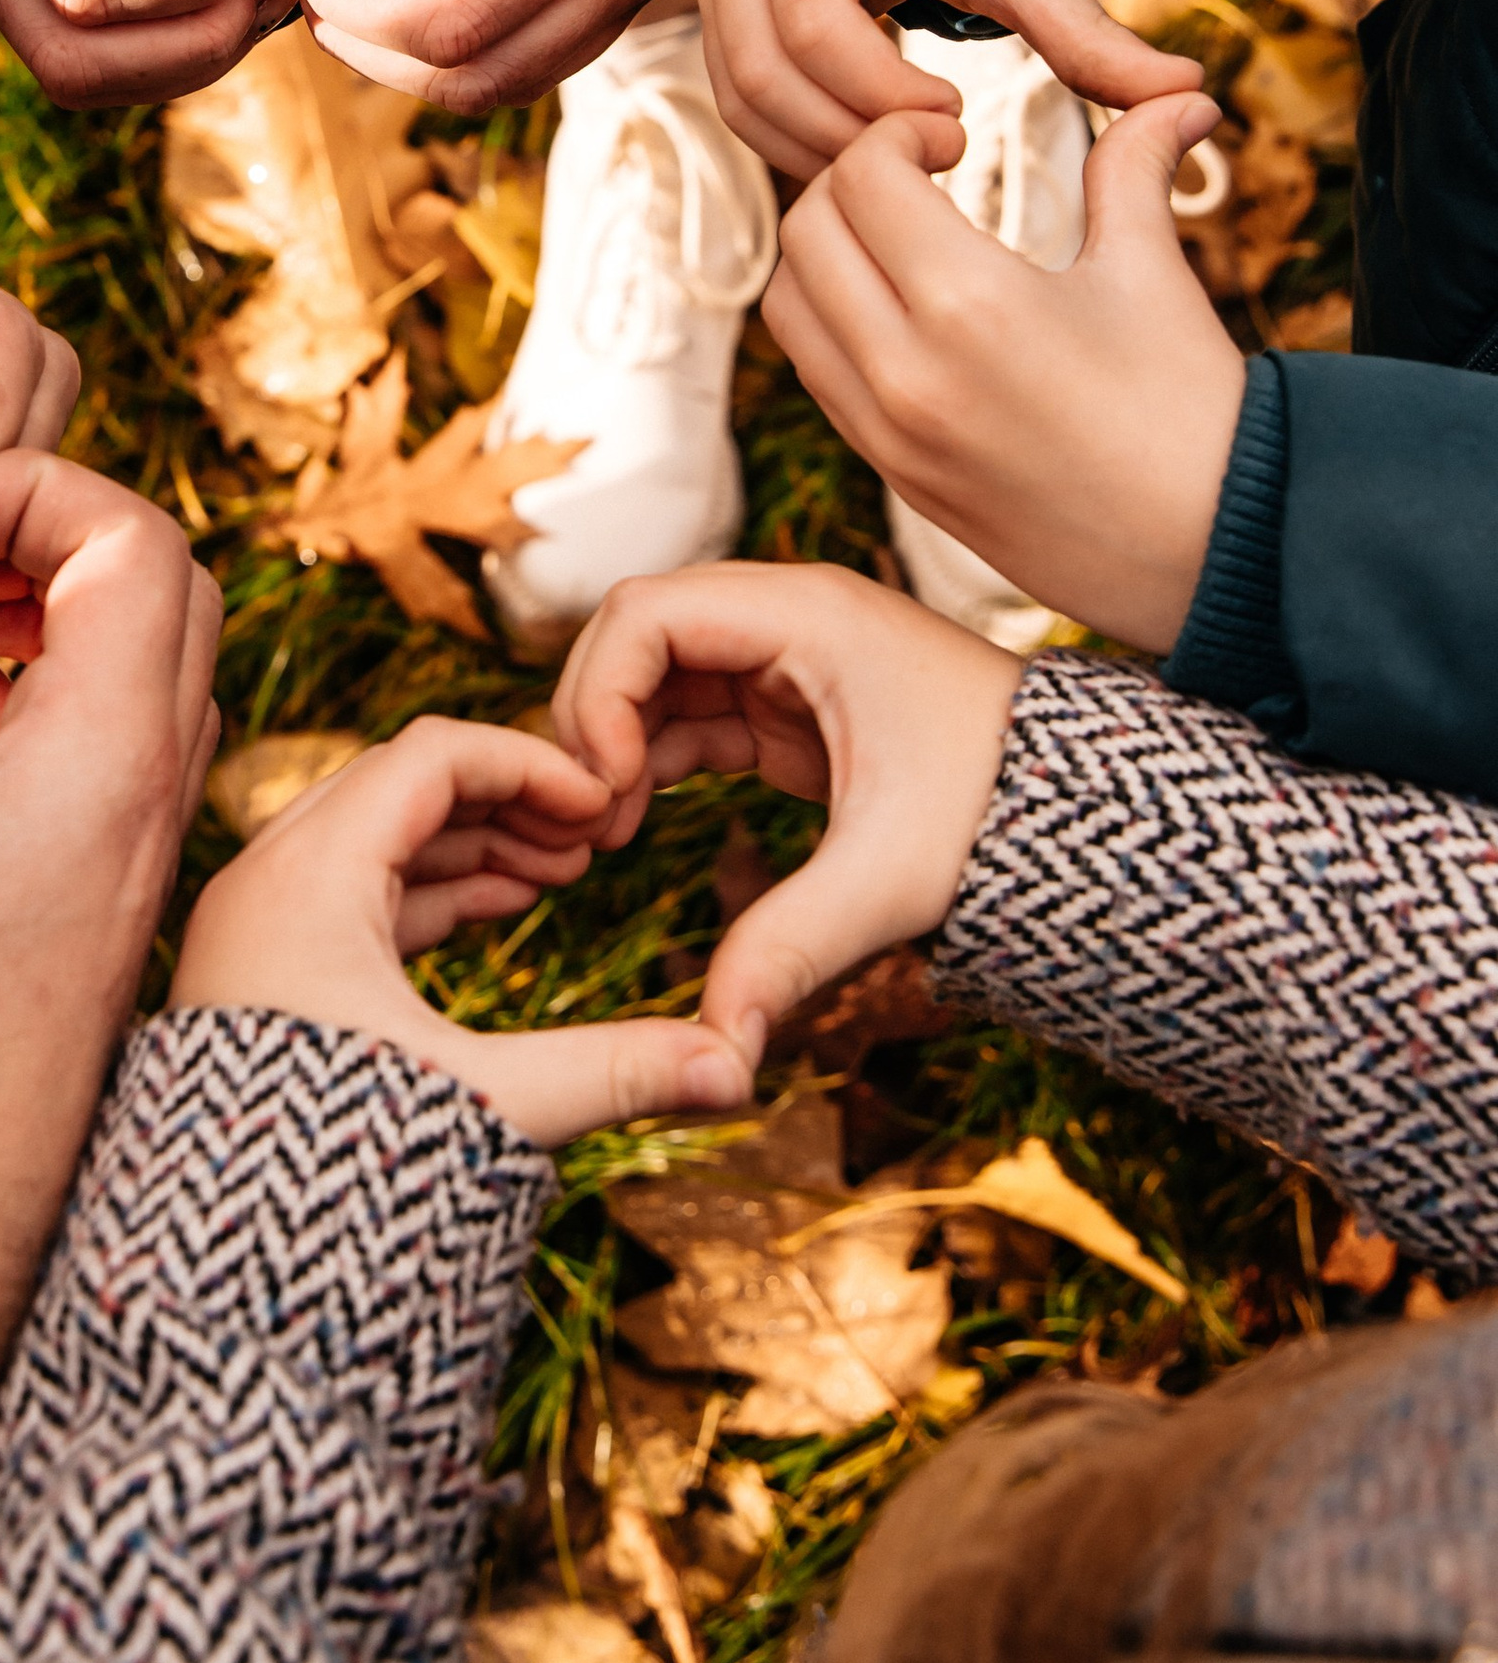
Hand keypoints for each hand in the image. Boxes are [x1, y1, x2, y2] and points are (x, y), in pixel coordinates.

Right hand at [0, 452, 217, 1509]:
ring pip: (137, 679)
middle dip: (38, 526)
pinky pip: (99, 758)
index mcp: (103, 776)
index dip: (19, 480)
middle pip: (161, 588)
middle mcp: (144, 818)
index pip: (135, 536)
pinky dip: (30, 696)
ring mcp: (122, 885)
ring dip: (38, 611)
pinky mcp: (79, 936)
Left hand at [172, 718, 751, 1144]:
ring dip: (472, 842)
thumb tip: (737, 1068)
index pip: (429, 756)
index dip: (530, 765)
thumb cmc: (331, 1173)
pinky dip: (431, 886)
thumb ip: (612, 1073)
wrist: (212, 1262)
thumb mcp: (485, 1106)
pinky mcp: (258, 971)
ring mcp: (253, 925)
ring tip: (563, 872)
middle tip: (592, 839)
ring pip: (376, 836)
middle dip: (504, 800)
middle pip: (399, 784)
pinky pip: (354, 889)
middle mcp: (265, 879)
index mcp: (307, 875)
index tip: (605, 804)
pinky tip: (502, 904)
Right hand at [551, 560, 1021, 1065]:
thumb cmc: (999, 815)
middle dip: (594, 718)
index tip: (603, 787)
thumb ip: (792, 949)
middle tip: (587, 820)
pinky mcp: (786, 702)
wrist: (1076, 812)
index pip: (645, 611)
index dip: (599, 691)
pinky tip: (626, 828)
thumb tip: (718, 1051)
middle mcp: (785, 616)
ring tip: (600, 836)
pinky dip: (647, 761)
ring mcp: (782, 656)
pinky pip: (686, 712)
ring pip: (652, 675)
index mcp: (807, 614)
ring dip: (614, 745)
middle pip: (635, 633)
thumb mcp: (889, 878)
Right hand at [696, 0, 1202, 181]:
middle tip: (939, 156)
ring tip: (910, 159)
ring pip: (740, 96)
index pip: (814, 28)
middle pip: (763, 71)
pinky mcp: (710, 5)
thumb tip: (1187, 95)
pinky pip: (736, 99)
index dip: (884, 98)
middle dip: (850, 136)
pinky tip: (872, 150)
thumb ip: (1090, 32)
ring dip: (821, 149)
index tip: (961, 123)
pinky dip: (798, 140)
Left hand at [764, 97, 1243, 649]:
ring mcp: (888, 433)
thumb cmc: (1196, 412)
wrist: (1216, 556)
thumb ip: (1137, 166)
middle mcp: (905, 371)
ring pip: (789, 306)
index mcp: (968, 304)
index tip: (951, 136)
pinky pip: (815, 374)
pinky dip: (831, 321)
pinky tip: (900, 307)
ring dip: (825, 252)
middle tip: (916, 176)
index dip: (898, 134)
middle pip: (807, 231)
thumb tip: (1181, 92)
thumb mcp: (1154, 274)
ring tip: (897, 237)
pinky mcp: (893, 474)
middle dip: (852, 182)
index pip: (864, 176)